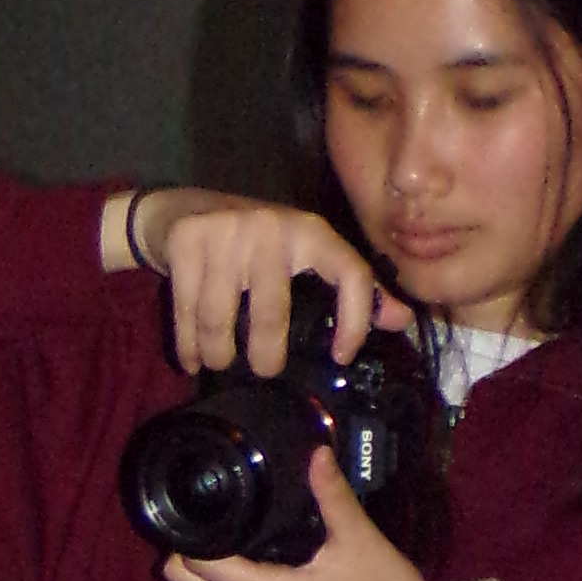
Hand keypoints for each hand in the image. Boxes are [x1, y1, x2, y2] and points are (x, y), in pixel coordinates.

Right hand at [117, 190, 382, 377]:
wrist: (180, 209)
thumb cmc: (252, 242)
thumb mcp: (305, 254)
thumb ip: (350, 284)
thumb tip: (401, 319)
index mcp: (311, 230)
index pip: (350, 274)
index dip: (354, 320)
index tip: (342, 356)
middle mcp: (272, 226)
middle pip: (271, 313)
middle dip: (265, 356)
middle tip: (263, 372)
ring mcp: (226, 233)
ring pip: (220, 318)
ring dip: (219, 354)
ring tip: (220, 364)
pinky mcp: (187, 242)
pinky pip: (187, 312)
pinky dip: (189, 346)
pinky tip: (193, 360)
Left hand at [160, 448, 457, 580]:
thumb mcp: (359, 537)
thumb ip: (331, 493)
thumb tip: (316, 453)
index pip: (200, 566)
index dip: (190, 536)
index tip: (202, 509)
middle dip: (188, 555)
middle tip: (211, 524)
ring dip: (207, 576)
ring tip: (229, 542)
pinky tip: (250, 572)